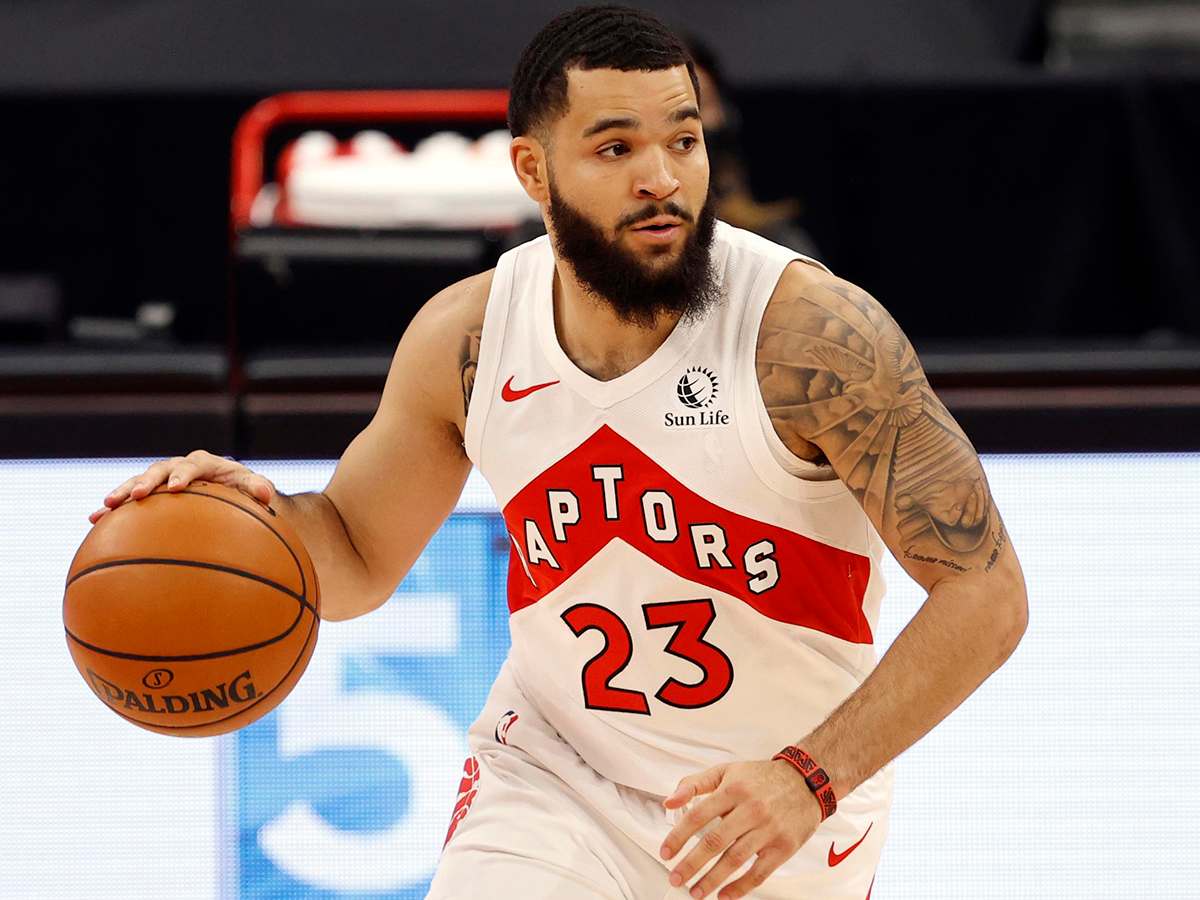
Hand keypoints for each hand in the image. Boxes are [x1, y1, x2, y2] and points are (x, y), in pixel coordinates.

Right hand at [88, 449, 276, 523]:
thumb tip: (266, 493)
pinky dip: (113, 509)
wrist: (229, 492)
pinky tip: (94, 520)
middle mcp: (179, 467)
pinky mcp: (151, 493)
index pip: (192, 465)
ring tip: (104, 507)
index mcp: (204, 463)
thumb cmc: (244, 490)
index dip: (183, 474)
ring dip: (122, 493)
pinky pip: (129, 500)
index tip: (176, 487)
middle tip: (137, 495)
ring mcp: (162, 479)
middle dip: (146, 481)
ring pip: (138, 482)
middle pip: (159, 470)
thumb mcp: (254, 488)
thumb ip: (259, 487)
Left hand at [659, 759, 819, 898]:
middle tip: (675, 878)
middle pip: (714, 841)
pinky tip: (724, 895)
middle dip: (691, 864)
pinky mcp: (784, 847)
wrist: (806, 781)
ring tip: (695, 891)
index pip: (698, 815)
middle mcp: (750, 809)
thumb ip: (694, 784)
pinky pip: (759, 873)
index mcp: (733, 789)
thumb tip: (669, 801)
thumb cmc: (761, 778)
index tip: (666, 853)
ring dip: (712, 880)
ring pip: (735, 860)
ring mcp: (768, 829)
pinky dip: (740, 887)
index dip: (679, 836)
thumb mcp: (726, 771)